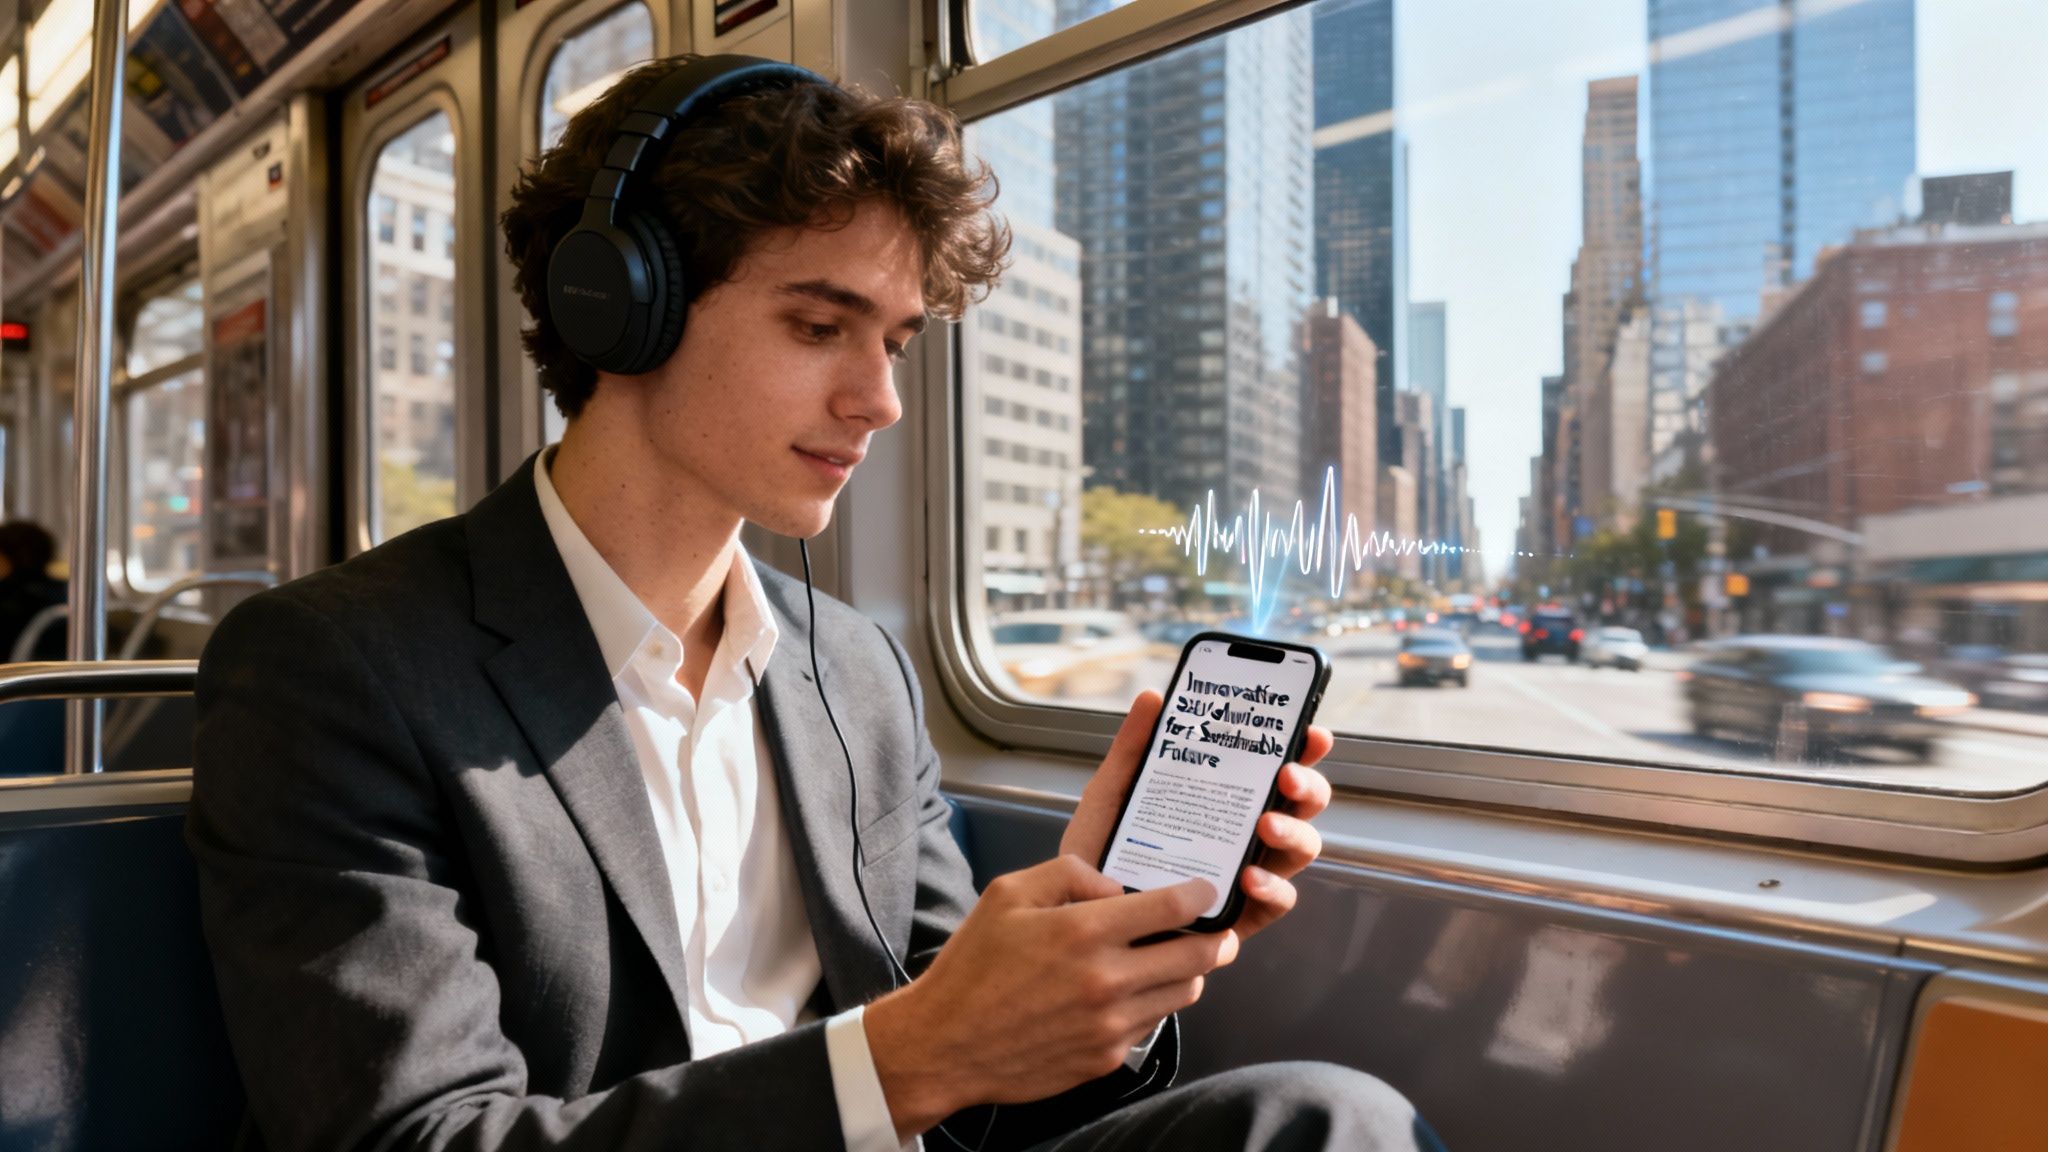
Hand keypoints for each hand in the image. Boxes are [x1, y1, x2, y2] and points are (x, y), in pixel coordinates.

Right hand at [863, 855, 1236, 1140]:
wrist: (946, 1045)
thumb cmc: (973, 967)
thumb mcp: (1008, 894)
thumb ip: (1069, 874)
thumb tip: (1116, 886)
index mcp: (1085, 931)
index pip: (1174, 907)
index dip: (1200, 895)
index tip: (1204, 892)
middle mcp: (1108, 980)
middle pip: (1199, 956)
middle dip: (1216, 938)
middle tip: (1214, 930)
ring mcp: (1111, 1025)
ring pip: (1184, 993)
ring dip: (1185, 973)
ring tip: (1165, 960)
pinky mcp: (1107, 1059)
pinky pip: (1151, 1025)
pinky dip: (1150, 1005)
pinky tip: (1124, 994)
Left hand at [1060, 690, 1334, 941]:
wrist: (1082, 915)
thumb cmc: (1100, 853)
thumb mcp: (1112, 794)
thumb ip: (1133, 748)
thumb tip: (1153, 697)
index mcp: (1223, 797)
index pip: (1273, 766)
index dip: (1301, 747)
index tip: (1311, 732)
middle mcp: (1244, 832)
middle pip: (1299, 804)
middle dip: (1306, 786)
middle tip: (1286, 775)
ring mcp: (1248, 872)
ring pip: (1299, 848)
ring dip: (1293, 832)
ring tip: (1265, 825)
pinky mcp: (1241, 915)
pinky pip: (1277, 901)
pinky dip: (1272, 887)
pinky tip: (1249, 876)